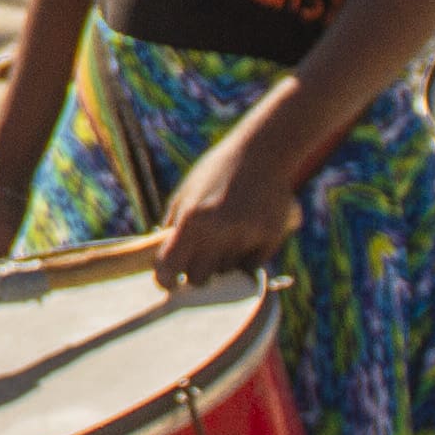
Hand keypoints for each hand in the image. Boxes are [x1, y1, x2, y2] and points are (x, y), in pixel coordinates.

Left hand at [161, 107, 320, 285]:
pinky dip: (245, 258)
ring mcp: (246, 236)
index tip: (169, 280)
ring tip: (226, 234)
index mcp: (192, 218)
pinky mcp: (270, 239)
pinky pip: (250, 267)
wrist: (262, 153)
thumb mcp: (186, 194)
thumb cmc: (217, 173)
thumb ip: (173, 228)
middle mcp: (219, 230)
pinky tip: (245, 234)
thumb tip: (164, 263)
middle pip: (199, 279)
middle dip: (196, 272)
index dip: (166, 278)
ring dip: (222, 262)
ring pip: (225, 273)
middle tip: (199, 258)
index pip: (170, 267)